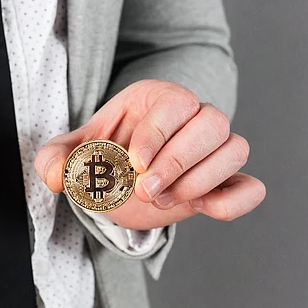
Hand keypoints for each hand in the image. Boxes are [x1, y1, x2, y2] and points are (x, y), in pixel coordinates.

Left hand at [35, 79, 265, 229]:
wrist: (118, 181)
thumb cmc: (100, 156)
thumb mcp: (72, 155)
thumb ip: (56, 160)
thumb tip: (56, 178)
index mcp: (157, 99)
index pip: (176, 103)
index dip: (158, 135)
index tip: (134, 164)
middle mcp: (193, 118)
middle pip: (214, 123)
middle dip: (178, 162)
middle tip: (144, 190)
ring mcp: (212, 151)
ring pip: (235, 149)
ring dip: (200, 180)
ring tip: (161, 200)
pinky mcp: (221, 184)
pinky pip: (250, 188)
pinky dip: (234, 200)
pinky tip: (203, 208)